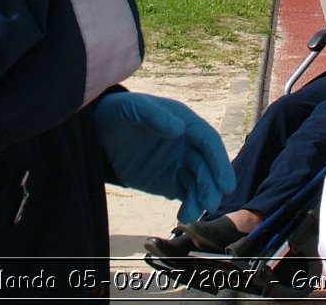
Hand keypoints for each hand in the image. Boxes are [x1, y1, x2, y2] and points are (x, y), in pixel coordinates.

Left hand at [92, 91, 234, 221]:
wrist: (100, 132)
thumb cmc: (120, 113)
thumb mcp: (134, 108)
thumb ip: (154, 116)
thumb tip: (179, 129)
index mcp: (186, 123)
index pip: (209, 142)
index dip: (219, 162)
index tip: (226, 184)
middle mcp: (189, 145)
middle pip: (208, 166)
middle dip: (211, 185)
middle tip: (210, 203)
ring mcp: (180, 164)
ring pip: (198, 184)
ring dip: (200, 199)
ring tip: (190, 216)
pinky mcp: (170, 182)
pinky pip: (185, 195)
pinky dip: (188, 205)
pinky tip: (184, 216)